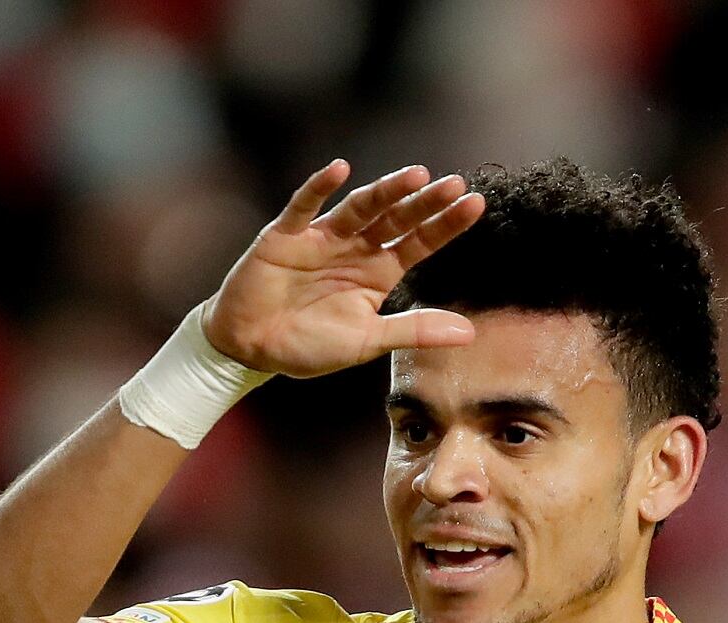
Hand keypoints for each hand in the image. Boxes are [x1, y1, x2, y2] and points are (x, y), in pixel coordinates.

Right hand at [204, 161, 486, 376]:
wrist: (252, 347)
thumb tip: (470, 333)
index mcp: (379, 271)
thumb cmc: (311, 344)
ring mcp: (322, 239)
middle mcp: (356, 248)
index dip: (446, 224)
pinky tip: (340, 169)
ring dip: (386, 191)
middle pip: (396, 219)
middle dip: (424, 202)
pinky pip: (303, 207)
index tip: (476, 204)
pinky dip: (320, 188)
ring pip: (359, 208)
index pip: (420, 242)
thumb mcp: (369, 341)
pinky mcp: (285, 237)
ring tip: (415, 174)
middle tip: (455, 184)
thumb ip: (415, 331)